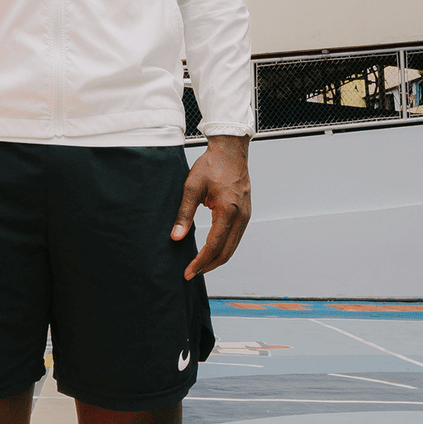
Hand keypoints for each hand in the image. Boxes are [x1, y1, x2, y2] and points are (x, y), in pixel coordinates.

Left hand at [171, 135, 250, 279]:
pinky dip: (223, 248)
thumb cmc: (211, 165)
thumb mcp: (192, 187)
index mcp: (229, 210)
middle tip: (191, 273)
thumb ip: (184, 214)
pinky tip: (211, 250)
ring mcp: (246, 216)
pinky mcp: (246, 214)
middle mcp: (241, 217)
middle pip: (226, 252)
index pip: (214, 245)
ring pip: (233, 247)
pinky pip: (236, 238)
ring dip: (217, 259)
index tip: (188, 272)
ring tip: (199, 265)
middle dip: (208, 265)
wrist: (230, 150)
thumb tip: (176, 238)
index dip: (200, 262)